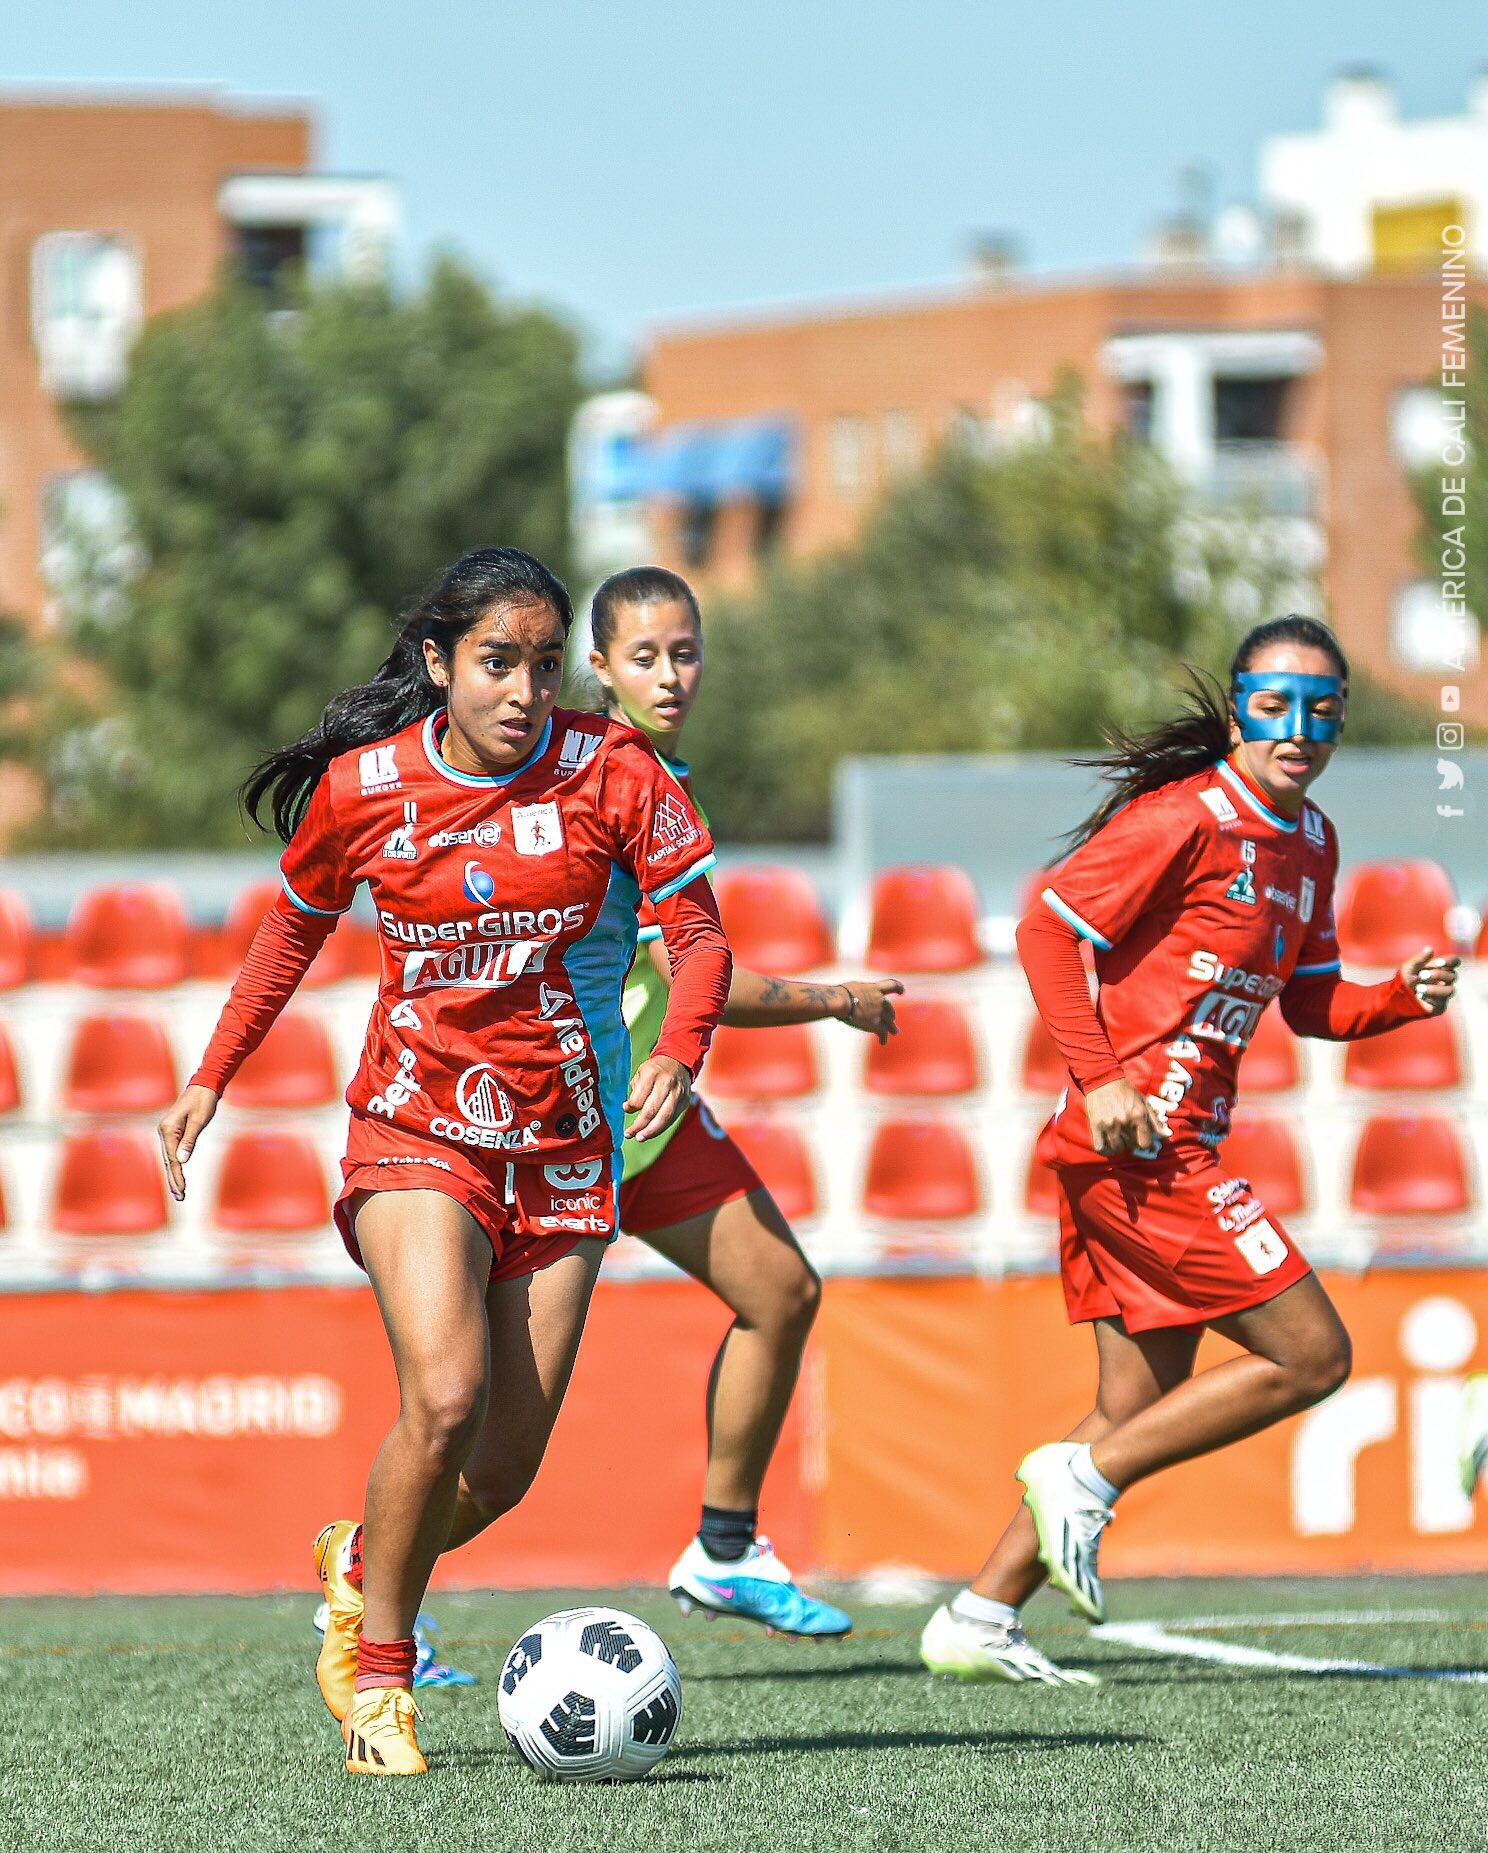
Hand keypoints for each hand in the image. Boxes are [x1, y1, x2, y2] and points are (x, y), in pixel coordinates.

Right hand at [157, 1084, 219, 1200]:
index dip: (177, 1176)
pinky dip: (176, 1164)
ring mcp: (168, 1132)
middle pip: (169, 1161)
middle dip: (174, 1180)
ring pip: (170, 1158)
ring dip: (174, 1175)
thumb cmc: (204, 1101)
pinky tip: (178, 1175)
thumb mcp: (199, 1121)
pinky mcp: (173, 1131)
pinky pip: (173, 1152)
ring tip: (179, 1192)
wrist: (204, 1085)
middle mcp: (164, 1131)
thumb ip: (190, 1140)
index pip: (172, 1159)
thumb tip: (182, 1160)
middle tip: (180, 1197)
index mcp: (168, 1129)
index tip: (182, 1190)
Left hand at [625, 1055, 691, 1141]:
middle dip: (639, 1125)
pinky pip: (672, 1118)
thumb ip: (635, 1091)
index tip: (626, 1109)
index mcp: (652, 1073)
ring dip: (651, 1131)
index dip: (631, 1107)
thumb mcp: (641, 1072)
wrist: (679, 1061)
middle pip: (652, 1110)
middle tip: (629, 1134)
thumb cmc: (655, 1070)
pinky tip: (652, 1131)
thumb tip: (628, 1108)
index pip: (640, 1097)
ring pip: (665, 1117)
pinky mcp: (685, 1101)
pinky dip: (661, 1127)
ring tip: (640, 1137)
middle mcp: (667, 1083)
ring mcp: (678, 1093)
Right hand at [834, 978, 904, 1043]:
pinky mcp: (876, 1025)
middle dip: (891, 1015)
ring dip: (892, 1028)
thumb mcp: (853, 987)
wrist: (841, 1001)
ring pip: (890, 1023)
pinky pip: (883, 1033)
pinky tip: (883, 1042)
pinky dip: (883, 1038)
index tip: (902, 992)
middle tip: (891, 1019)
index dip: (898, 988)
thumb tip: (855, 999)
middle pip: (890, 1009)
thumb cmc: (841, 993)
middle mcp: (881, 1000)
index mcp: (875, 988)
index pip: (892, 985)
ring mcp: (880, 1013)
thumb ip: (860, 993)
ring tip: (895, 1031)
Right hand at [1084, 1078, 1164, 1159]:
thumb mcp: (1144, 1102)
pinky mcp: (1096, 1125)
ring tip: (1118, 1140)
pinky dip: (1104, 1149)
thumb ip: (1155, 1120)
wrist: (1104, 1079)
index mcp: (1138, 1115)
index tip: (1142, 1141)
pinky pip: (1100, 1146)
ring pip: (1117, 1148)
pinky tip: (1106, 1145)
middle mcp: (1124, 1121)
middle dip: (1132, 1143)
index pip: (1145, 1143)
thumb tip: (1167, 1135)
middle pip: (1131, 1146)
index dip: (1145, 1144)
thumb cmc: (1126, 1091)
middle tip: (1129, 1137)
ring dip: (1119, 1147)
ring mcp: (1109, 1124)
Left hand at [1401, 945, 1460, 1015]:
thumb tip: (1429, 949)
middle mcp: (1444, 980)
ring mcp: (1443, 993)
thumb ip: (1419, 959)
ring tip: (1419, 988)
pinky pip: (1442, 1002)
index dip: (1451, 961)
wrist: (1396, 999)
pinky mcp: (1440, 1006)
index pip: (1454, 962)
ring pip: (1451, 990)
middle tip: (1422, 976)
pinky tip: (1421, 998)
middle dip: (1437, 975)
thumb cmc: (1403, 981)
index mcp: (1439, 968)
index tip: (1439, 963)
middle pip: (1453, 975)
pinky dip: (1430, 998)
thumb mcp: (1408, 968)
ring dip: (1434, 988)